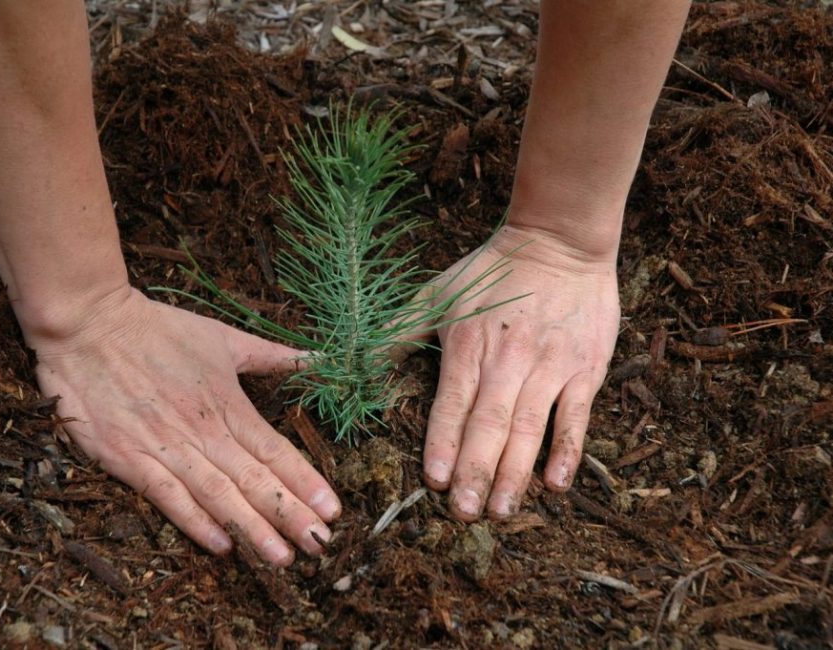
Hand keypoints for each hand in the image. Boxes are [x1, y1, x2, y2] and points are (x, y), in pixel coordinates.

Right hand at [29, 287, 340, 564]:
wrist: (88, 324)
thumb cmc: (158, 330)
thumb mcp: (223, 337)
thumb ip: (272, 356)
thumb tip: (318, 360)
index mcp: (228, 404)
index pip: (275, 450)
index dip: (305, 482)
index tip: (332, 511)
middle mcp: (203, 431)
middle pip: (254, 480)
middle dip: (290, 516)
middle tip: (320, 547)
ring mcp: (165, 446)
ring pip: (218, 495)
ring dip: (251, 529)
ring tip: (281, 558)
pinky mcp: (127, 458)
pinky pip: (167, 497)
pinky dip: (194, 522)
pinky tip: (221, 546)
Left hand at [421, 224, 619, 519]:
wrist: (558, 241)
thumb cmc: (491, 271)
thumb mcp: (436, 294)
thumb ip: (397, 332)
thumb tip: (355, 363)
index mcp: (467, 346)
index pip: (452, 403)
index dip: (443, 442)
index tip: (436, 481)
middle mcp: (507, 360)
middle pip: (489, 424)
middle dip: (476, 471)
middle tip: (465, 514)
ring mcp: (549, 366)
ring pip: (529, 428)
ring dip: (515, 472)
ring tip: (502, 510)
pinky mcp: (583, 368)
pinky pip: (576, 416)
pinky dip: (567, 450)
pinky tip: (556, 482)